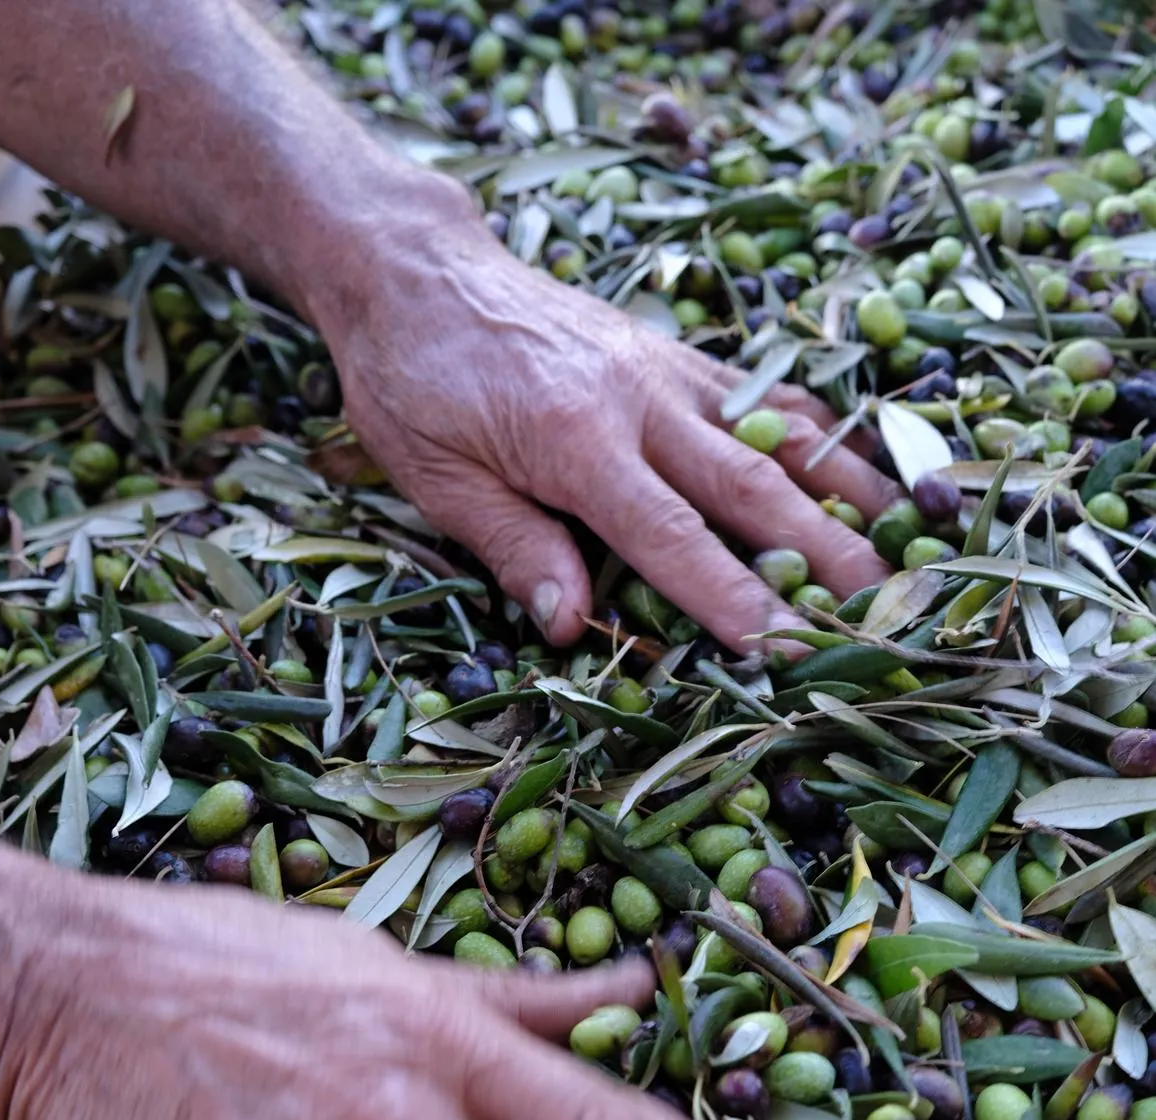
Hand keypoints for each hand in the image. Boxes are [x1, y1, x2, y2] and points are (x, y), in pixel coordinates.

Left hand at [311, 208, 898, 649]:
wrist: (416, 269)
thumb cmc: (413, 383)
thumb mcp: (436, 481)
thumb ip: (513, 549)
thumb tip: (573, 625)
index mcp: (575, 443)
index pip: (671, 536)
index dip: (732, 595)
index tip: (784, 646)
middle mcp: (638, 401)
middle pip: (752, 486)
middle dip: (824, 553)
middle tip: (882, 609)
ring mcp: (666, 370)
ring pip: (778, 432)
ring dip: (848, 488)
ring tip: (910, 537)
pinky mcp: (674, 354)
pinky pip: (762, 395)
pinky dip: (818, 432)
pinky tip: (860, 466)